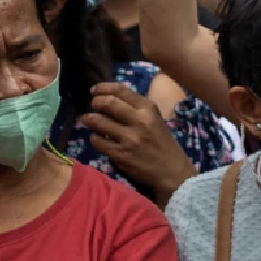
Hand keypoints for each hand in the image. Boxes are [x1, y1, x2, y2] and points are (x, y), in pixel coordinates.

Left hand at [80, 82, 194, 194]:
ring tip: (89, 121)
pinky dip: (94, 138)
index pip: (120, 90)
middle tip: (92, 107)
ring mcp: (130, 138)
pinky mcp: (121, 154)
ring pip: (97, 121)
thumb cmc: (162, 144)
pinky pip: (97, 141)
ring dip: (89, 119)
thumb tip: (109, 99)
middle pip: (107, 103)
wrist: (172, 172)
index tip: (94, 91)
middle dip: (95, 103)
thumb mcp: (155, 120)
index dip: (102, 88)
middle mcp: (140, 121)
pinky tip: (99, 140)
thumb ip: (136, 109)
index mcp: (149, 109)